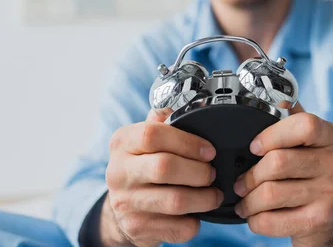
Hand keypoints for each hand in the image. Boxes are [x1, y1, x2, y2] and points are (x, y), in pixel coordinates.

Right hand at [100, 107, 223, 246]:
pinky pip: (177, 227)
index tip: (209, 150)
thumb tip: (185, 104)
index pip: (152, 134)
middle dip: (199, 171)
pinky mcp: (136, 228)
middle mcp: (118, 172)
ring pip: (174, 201)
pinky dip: (194, 222)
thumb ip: (162, 121)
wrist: (120, 209)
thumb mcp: (144, 138)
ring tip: (214, 194)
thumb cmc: (141, 166)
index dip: (187, 142)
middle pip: (164, 167)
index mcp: (122, 142)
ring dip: (204, 198)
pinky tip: (197, 214)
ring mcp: (125, 202)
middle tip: (212, 173)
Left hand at [233, 103, 332, 246]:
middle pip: (278, 162)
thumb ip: (294, 122)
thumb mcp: (313, 146)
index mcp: (332, 138)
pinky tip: (255, 217)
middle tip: (240, 183)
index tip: (254, 147)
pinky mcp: (321, 221)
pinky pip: (272, 220)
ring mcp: (332, 193)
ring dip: (248, 200)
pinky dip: (255, 220)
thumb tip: (275, 98)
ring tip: (245, 201)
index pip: (304, 125)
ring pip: (270, 193)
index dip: (272, 134)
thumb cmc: (317, 178)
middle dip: (250, 175)